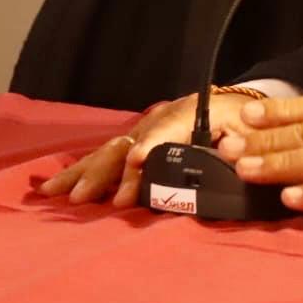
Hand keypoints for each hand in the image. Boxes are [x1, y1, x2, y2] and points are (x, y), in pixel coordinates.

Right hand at [35, 92, 261, 207]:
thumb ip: (241, 143)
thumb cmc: (244, 121)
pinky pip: (103, 155)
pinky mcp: (133, 142)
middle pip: (129, 145)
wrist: (234, 105)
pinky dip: (80, 170)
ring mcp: (142, 131)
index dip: (151, 146)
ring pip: (109, 150)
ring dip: (86, 174)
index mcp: (191, 113)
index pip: (168, 129)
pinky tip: (53, 186)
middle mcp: (158, 120)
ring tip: (59, 194)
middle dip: (108, 172)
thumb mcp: (249, 129)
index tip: (136, 162)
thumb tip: (230, 154)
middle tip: (87, 198)